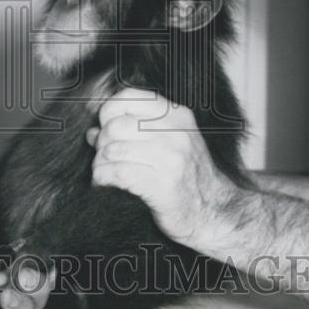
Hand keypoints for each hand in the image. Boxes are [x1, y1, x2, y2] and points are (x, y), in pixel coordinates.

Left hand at [89, 87, 239, 249]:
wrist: (216, 212)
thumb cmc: (186, 177)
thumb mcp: (168, 143)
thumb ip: (133, 132)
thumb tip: (92, 132)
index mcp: (176, 115)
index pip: (128, 96)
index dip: (108, 111)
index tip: (105, 128)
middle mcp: (175, 133)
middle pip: (115, 125)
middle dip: (101, 143)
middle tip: (104, 157)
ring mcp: (171, 158)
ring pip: (112, 150)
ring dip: (99, 164)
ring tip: (102, 172)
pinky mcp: (163, 186)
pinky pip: (117, 173)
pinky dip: (102, 178)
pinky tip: (104, 183)